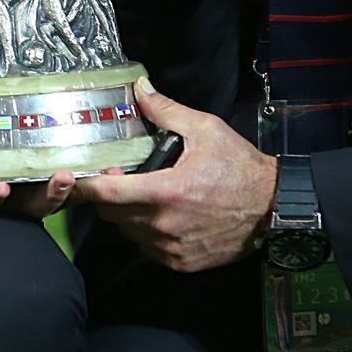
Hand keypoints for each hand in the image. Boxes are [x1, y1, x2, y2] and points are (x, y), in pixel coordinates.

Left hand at [73, 78, 277, 272]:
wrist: (275, 208)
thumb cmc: (242, 169)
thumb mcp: (206, 131)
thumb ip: (166, 111)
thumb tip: (140, 89)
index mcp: (165, 192)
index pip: (106, 193)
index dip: (86, 185)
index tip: (76, 177)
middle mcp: (164, 224)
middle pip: (110, 213)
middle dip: (109, 196)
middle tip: (122, 179)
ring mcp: (171, 247)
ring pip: (127, 231)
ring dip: (127, 215)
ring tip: (146, 197)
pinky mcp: (180, 262)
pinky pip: (146, 248)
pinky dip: (146, 233)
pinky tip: (162, 217)